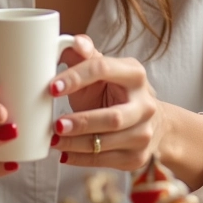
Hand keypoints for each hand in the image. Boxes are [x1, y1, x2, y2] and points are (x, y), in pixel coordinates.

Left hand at [49, 35, 164, 170]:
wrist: (151, 123)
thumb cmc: (115, 91)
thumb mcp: (103, 71)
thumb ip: (85, 55)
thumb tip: (73, 41)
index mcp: (134, 73)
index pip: (102, 69)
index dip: (75, 77)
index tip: (52, 88)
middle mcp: (144, 104)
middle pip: (113, 117)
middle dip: (81, 122)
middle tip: (55, 125)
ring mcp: (144, 133)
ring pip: (108, 142)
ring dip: (76, 143)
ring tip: (54, 140)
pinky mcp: (137, 157)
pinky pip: (105, 161)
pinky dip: (80, 159)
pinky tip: (64, 154)